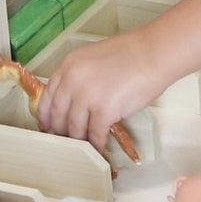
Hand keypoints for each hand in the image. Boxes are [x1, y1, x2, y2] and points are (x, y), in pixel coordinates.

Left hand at [36, 34, 162, 151]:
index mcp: (68, 66)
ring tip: (84, 146)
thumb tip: (76, 100)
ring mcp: (87, 97)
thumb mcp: (94, 58)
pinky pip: (95, 134)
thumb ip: (80, 75)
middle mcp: (72, 81)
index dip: (46, 114)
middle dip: (61, 130)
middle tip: (65, 140)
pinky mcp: (104, 111)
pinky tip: (99, 148)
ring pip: (75, 127)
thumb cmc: (132, 53)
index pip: (48, 96)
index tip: (47, 125)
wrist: (154, 54)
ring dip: (79, 139)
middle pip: (59, 114)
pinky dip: (97, 144)